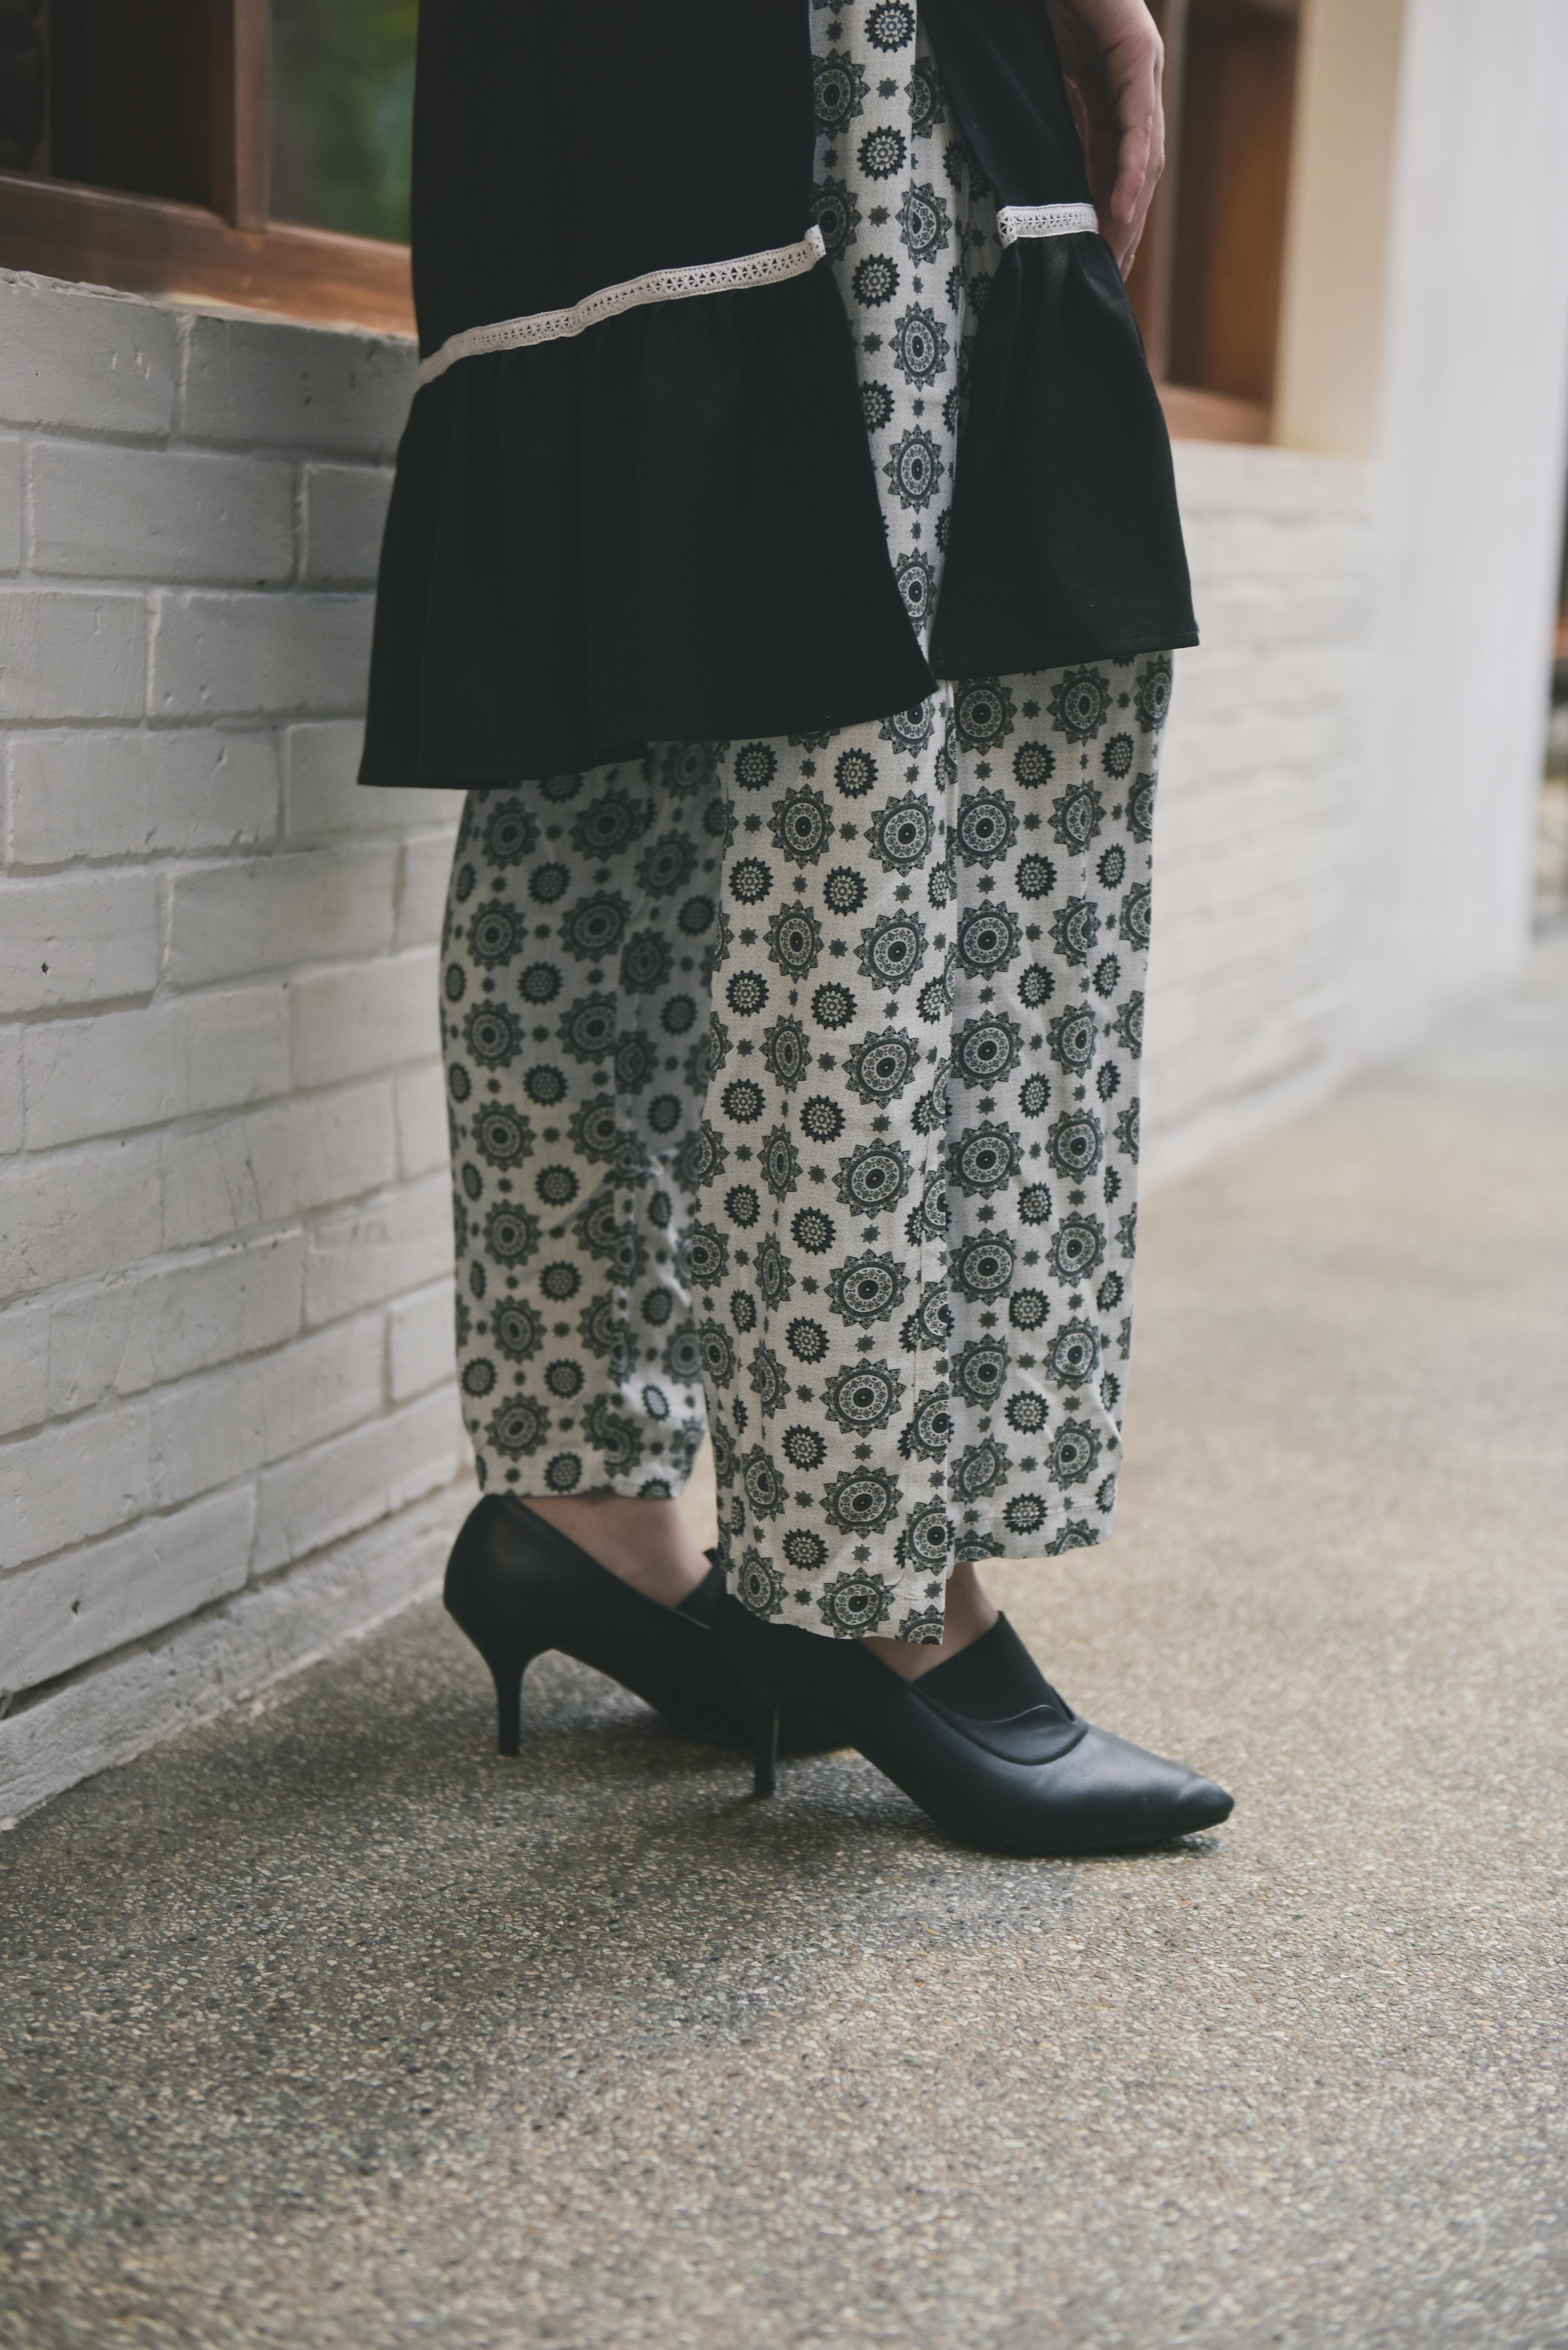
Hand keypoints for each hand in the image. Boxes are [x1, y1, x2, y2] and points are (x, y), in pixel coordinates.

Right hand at [1042, 0, 1165, 277]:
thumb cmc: (1032, 7)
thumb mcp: (1035, 78)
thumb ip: (1045, 120)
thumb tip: (1025, 175)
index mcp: (1111, 85)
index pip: (1116, 162)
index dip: (1110, 214)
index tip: (1099, 262)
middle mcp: (1135, 77)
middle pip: (1137, 168)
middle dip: (1126, 228)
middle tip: (1110, 280)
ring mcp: (1139, 61)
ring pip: (1143, 152)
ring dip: (1131, 212)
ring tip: (1115, 259)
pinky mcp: (1135, 46)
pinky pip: (1134, 119)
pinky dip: (1129, 168)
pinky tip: (1122, 208)